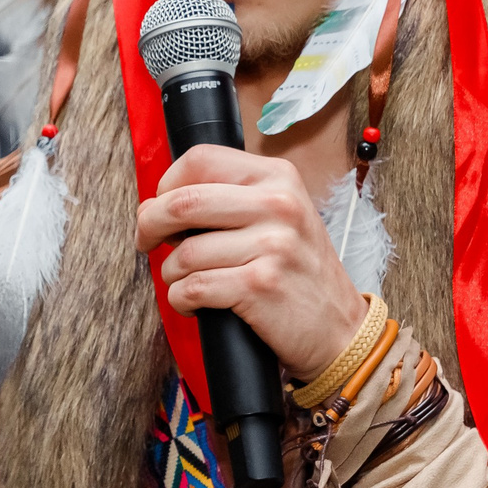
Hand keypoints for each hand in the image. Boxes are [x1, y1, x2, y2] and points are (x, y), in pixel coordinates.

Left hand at [136, 144, 369, 379]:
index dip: (167, 184)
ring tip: (186, 283)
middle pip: (183, 201)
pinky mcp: (260, 285)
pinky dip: (182, 300)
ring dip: (171, 274)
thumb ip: (228, 201)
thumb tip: (155, 204)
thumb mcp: (278, 218)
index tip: (159, 208)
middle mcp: (278, 204)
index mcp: (278, 177)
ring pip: (184, 252)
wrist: (340, 329)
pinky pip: (193, 287)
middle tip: (147, 242)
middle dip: (150, 225)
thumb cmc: (298, 274)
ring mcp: (272, 244)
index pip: (200, 159)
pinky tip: (195, 304)